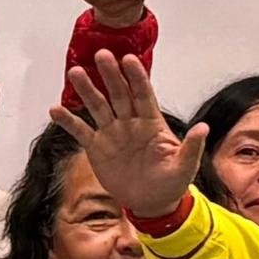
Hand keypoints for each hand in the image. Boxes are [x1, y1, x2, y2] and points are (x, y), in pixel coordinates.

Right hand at [59, 50, 201, 224]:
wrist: (151, 203)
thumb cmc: (170, 182)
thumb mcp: (184, 167)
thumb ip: (191, 147)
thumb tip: (203, 128)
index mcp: (152, 122)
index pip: (143, 94)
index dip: (137, 77)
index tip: (129, 59)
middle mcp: (130, 122)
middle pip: (118, 93)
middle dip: (110, 75)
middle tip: (102, 55)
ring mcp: (112, 133)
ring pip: (98, 106)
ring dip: (86, 90)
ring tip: (76, 72)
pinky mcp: (96, 147)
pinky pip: (80, 131)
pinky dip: (68, 121)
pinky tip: (55, 109)